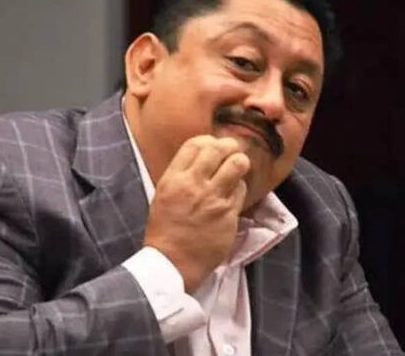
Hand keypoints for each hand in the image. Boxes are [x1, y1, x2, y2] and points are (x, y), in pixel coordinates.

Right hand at [142, 135, 249, 292]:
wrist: (172, 264)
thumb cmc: (165, 231)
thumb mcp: (163, 196)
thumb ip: (181, 176)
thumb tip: (201, 160)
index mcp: (173, 179)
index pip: (195, 144)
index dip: (208, 140)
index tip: (214, 145)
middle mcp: (194, 185)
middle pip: (218, 149)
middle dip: (229, 146)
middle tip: (233, 151)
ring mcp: (213, 199)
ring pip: (237, 164)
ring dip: (239, 163)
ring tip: (237, 168)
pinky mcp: (229, 214)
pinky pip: (241, 190)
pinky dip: (239, 188)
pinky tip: (233, 194)